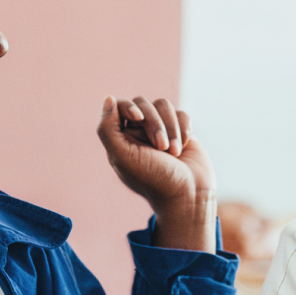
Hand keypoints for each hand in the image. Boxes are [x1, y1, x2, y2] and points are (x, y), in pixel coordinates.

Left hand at [96, 96, 216, 251]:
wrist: (188, 196)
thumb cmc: (154, 180)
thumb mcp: (122, 157)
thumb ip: (107, 129)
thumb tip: (108, 98)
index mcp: (121, 139)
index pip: (119, 106)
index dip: (128, 107)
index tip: (137, 118)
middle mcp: (140, 133)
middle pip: (143, 103)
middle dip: (155, 123)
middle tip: (161, 147)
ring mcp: (162, 131)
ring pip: (164, 105)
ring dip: (171, 128)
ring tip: (174, 152)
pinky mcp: (181, 132)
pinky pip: (182, 114)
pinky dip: (184, 128)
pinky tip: (184, 147)